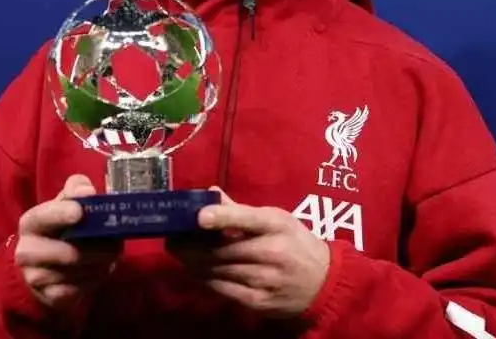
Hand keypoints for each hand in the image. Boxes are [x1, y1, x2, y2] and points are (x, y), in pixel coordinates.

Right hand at [15, 174, 121, 308]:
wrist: (40, 266)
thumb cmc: (58, 229)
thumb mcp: (63, 204)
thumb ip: (75, 190)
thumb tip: (86, 190)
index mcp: (31, 223)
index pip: (43, 217)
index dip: (61, 214)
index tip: (80, 212)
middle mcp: (27, 251)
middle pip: (69, 253)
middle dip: (100, 248)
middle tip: (118, 243)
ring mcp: (36, 277)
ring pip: (79, 272)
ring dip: (103, 263)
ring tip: (111, 254)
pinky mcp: (50, 296)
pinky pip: (81, 289)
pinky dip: (97, 278)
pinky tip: (101, 269)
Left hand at [170, 188, 330, 317]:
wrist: (323, 282)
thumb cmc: (295, 243)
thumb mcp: (277, 219)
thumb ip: (241, 211)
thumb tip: (209, 194)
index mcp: (276, 225)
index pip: (247, 219)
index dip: (221, 217)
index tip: (198, 216)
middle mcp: (271, 252)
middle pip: (221, 250)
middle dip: (190, 246)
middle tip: (172, 239)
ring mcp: (264, 280)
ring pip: (216, 271)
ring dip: (193, 262)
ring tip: (180, 253)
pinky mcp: (258, 301)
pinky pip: (221, 289)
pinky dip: (204, 279)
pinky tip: (197, 271)